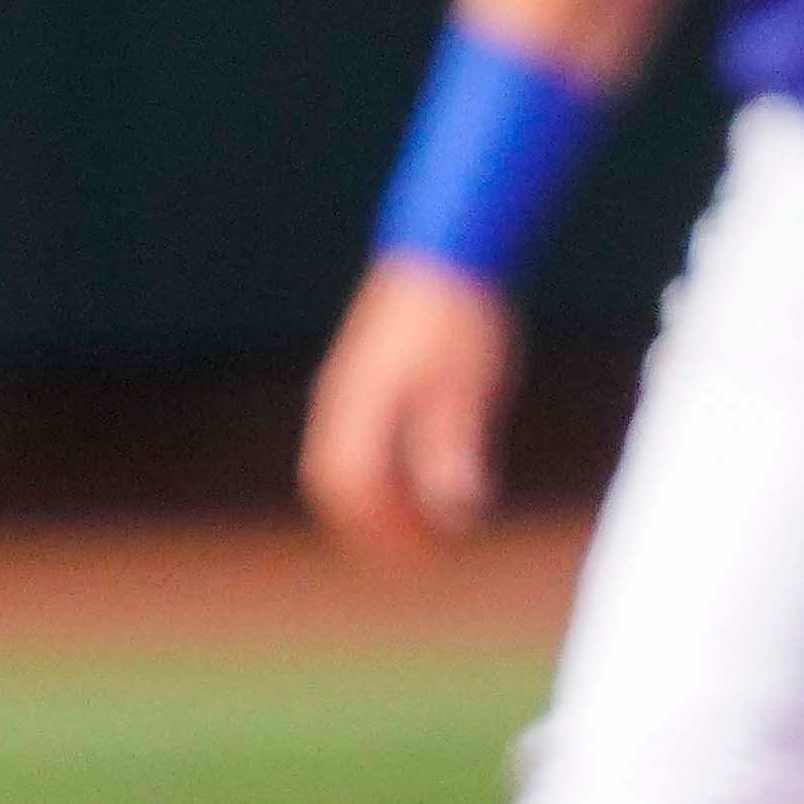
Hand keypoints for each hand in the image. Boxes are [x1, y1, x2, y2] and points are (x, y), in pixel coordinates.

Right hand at [299, 254, 518, 560]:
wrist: (450, 250)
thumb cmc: (463, 318)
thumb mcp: (470, 389)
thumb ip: (454, 449)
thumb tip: (454, 511)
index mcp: (361, 406)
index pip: (351, 487)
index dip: (383, 527)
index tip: (426, 553)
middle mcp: (340, 398)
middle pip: (333, 480)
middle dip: (373, 522)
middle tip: (422, 548)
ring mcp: (344, 384)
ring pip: (340, 459)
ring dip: (375, 496)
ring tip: (426, 519)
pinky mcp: (360, 372)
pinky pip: (352, 436)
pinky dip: (378, 468)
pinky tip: (422, 472)